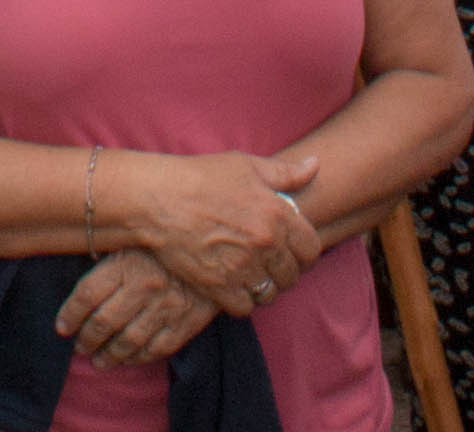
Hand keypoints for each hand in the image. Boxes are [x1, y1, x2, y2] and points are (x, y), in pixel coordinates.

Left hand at [56, 252, 218, 366]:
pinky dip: (139, 358)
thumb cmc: (167, 239)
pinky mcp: (186, 322)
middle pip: (104, 321)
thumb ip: (110, 255)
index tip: (62, 327)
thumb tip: (82, 275)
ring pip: (128, 341)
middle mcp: (143, 287)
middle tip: (80, 347)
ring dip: (109, 355)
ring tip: (98, 361)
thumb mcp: (135, 236)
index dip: (70, 314)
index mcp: (126, 263)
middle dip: (87, 339)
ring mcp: (165, 307)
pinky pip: (158, 348)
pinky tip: (128, 360)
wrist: (219, 244)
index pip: (87, 294)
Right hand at [112, 149, 320, 308]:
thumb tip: (316, 165)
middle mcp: (265, 243)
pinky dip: (241, 300)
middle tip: (269, 264)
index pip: (311, 248)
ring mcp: (243, 267)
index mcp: (277, 213)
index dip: (305, 252)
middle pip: (292, 275)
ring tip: (251, 276)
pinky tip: (232, 285)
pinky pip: (245, 307)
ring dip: (264, 288)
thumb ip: (285, 172)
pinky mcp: (219, 286)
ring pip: (270, 294)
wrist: (157, 199)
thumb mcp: (245, 165)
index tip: (293, 251)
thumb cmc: (200, 177)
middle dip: (284, 271)